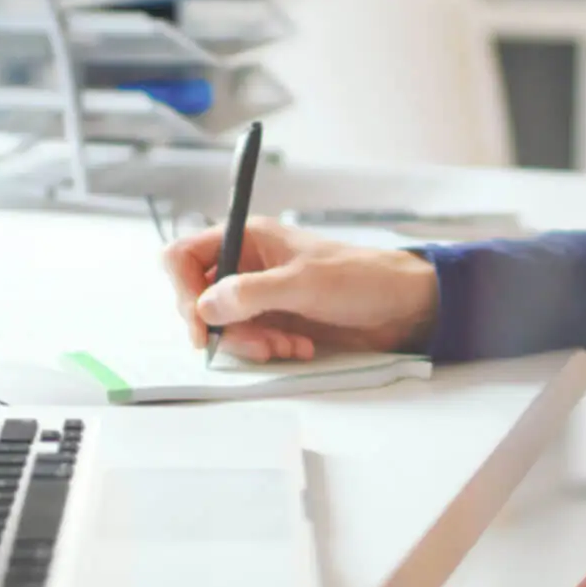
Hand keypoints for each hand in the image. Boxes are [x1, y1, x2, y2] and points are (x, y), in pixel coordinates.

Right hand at [162, 216, 438, 361]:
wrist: (402, 305)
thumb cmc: (360, 278)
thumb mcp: (303, 284)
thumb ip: (250, 293)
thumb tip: (205, 306)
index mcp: (247, 237)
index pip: (184, 256)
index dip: (183, 290)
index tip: (200, 325)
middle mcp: (246, 263)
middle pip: (199, 298)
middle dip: (226, 327)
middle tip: (259, 343)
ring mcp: (259, 293)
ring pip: (224, 325)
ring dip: (251, 342)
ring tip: (288, 345)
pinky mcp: (274, 319)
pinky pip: (249, 339)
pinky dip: (268, 348)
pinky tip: (299, 347)